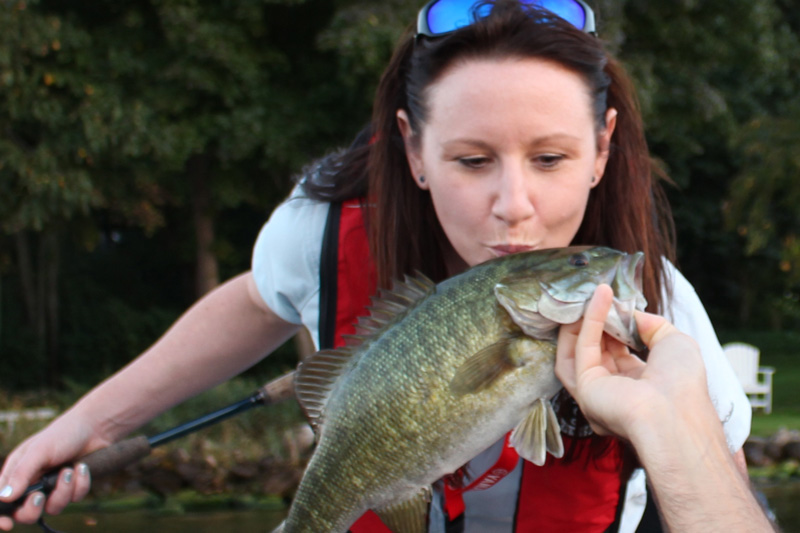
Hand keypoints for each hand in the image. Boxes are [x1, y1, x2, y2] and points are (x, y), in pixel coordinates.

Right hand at [0, 415, 101, 529]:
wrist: (95, 427)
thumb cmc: (62, 434)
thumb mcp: (39, 450)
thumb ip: (22, 473)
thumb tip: (5, 498)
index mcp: (16, 474)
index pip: (2, 502)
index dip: (1, 517)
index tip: (8, 524)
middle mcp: (33, 484)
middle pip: (26, 514)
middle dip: (33, 509)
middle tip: (41, 496)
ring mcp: (53, 488)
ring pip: (54, 508)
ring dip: (63, 490)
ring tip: (69, 470)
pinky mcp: (73, 488)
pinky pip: (75, 498)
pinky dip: (80, 483)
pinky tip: (81, 467)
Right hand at [555, 284, 708, 442]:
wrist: (676, 412)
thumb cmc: (683, 385)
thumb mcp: (676, 344)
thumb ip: (653, 327)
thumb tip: (632, 314)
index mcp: (638, 388)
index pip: (619, 355)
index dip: (618, 328)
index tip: (619, 305)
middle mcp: (613, 393)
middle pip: (596, 352)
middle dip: (600, 322)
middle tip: (604, 295)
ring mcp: (595, 393)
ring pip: (579, 351)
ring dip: (586, 320)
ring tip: (597, 292)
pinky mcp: (583, 387)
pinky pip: (582, 348)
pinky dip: (590, 321)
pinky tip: (600, 298)